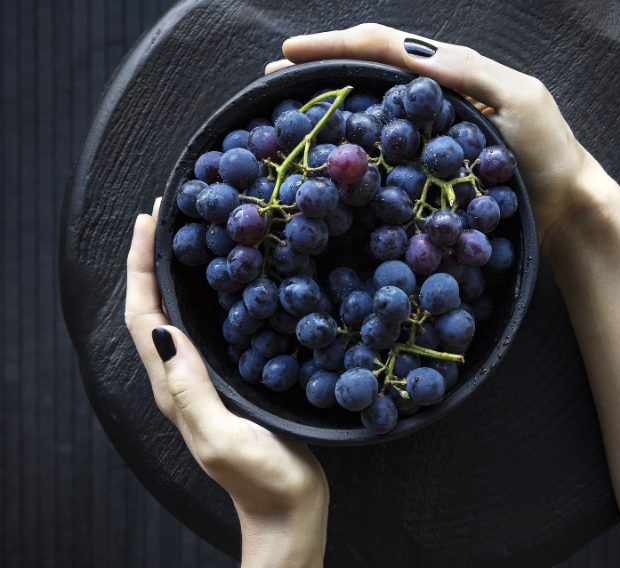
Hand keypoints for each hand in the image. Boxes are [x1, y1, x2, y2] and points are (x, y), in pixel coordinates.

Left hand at [124, 199, 328, 567]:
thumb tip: (162, 328)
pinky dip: (206, 297)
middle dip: (151, 260)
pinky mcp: (229, 381)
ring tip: (190, 235)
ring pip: (177, 316)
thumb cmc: (260, 477)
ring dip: (174, 274)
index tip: (149, 221)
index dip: (140, 267)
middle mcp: (181, 378)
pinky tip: (229, 281)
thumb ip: (190, 389)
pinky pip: (207, 329)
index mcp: (173, 387)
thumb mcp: (221, 437)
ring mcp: (205, 380)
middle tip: (167, 214)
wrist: (288, 508)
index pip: (142, 316)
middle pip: (152, 308)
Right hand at [265, 23, 618, 255]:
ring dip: (329, 107)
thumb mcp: (519, 99)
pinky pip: (386, 153)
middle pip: (367, 73)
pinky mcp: (431, 167)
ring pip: (371, 111)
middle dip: (319, 71)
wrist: (567, 205)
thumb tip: (412, 58)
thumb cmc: (550, 152)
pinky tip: (333, 160)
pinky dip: (355, 150)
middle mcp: (434, 96)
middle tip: (272, 83)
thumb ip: (469, 75)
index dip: (335, 46)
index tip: (289, 55)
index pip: (384, 47)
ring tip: (288, 116)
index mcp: (452, 71)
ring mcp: (430, 134)